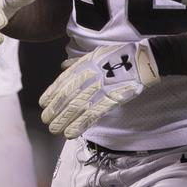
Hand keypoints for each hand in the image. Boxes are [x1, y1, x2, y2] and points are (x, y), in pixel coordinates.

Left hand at [39, 40, 160, 137]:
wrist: (143, 60)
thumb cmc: (120, 56)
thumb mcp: (96, 54)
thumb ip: (78, 62)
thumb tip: (63, 66)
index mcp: (85, 64)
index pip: (64, 81)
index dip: (52, 93)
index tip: (43, 103)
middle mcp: (90, 75)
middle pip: (68, 95)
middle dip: (55, 109)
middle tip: (46, 121)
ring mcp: (101, 87)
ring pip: (77, 106)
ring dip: (64, 119)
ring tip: (55, 129)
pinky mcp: (112, 98)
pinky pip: (93, 114)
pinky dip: (81, 124)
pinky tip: (72, 132)